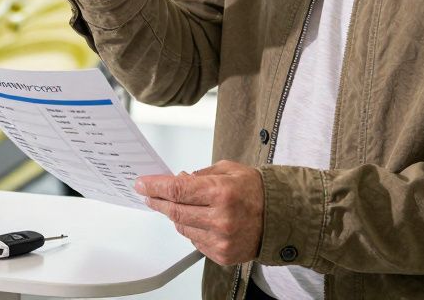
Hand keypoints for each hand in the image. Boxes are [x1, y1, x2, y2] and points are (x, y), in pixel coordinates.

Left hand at [135, 161, 264, 265]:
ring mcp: (221, 239)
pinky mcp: (222, 254)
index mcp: (222, 192)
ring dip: (176, 215)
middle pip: (174, 211)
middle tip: (149, 194)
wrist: (281, 218)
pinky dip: (192, 229)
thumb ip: (199, 175)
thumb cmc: (256, 191)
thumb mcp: (228, 169)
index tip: (142, 184)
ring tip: (184, 205)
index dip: (155, 187)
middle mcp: (221, 218)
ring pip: (182, 228)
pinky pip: (194, 241)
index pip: (177, 190)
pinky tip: (202, 220)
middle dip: (158, 201)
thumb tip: (176, 180)